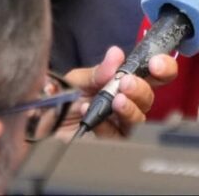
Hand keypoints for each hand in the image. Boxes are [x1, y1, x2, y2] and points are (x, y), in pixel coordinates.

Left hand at [59, 47, 177, 137]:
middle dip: (142, 89)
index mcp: (122, 82)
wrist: (36, 126)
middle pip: (149, 97)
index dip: (162, 67)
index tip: (156, 64)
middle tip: (128, 83)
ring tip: (115, 101)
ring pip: (139, 119)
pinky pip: (118, 136)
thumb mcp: (76, 80)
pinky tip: (91, 114)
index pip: (153, 74)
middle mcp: (124, 103)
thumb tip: (116, 54)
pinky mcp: (109, 143)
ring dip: (130, 108)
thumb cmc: (58, 101)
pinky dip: (106, 124)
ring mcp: (118, 124)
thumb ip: (99, 70)